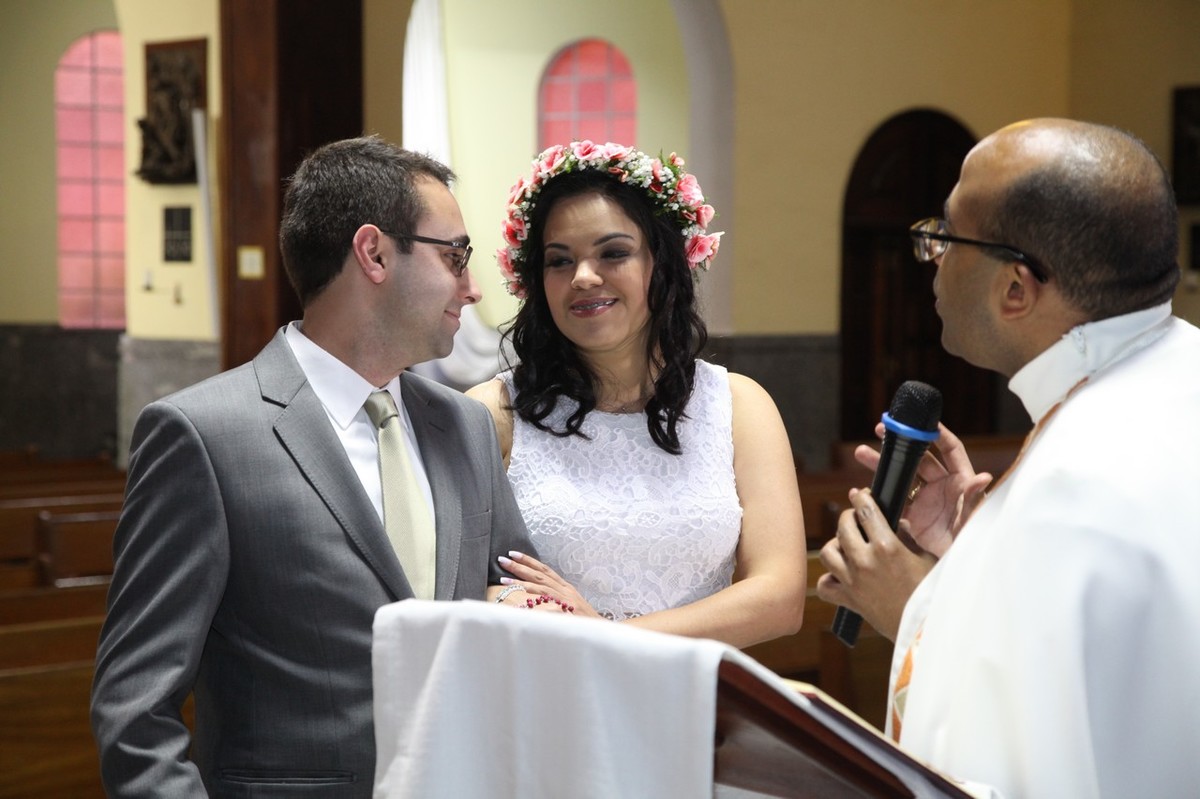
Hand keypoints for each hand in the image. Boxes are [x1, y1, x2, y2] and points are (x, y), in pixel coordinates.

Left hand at [497, 551, 600, 617]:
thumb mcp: (569, 605)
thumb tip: (536, 597)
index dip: (529, 561)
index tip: (513, 553)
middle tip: (502, 560)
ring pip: (540, 587)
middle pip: (539, 575)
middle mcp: (565, 590)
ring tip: (503, 580)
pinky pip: (548, 607)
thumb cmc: (584, 620)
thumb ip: (554, 599)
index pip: (544, 569)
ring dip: (521, 582)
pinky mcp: (568, 612)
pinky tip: (520, 606)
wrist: (603, 630)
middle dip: (520, 566)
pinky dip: (536, 605)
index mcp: (565, 587)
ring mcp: (567, 600)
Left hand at [816, 488, 935, 640]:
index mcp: (887, 547)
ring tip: (846, 545)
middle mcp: (865, 561)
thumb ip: (909, 538)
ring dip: (835, 545)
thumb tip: (899, 524)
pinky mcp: (849, 600)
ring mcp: (853, 581)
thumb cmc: (931, 592)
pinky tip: (839, 576)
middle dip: (848, 516)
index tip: (860, 494)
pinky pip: (824, 586)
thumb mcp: (926, 559)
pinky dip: (828, 579)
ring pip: (827, 553)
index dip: (861, 498)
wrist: (925, 628)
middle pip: (842, 527)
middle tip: (854, 517)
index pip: (866, 511)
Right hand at [854, 422, 991, 557]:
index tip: (922, 421)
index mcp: (960, 481)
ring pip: (903, 477)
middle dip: (900, 444)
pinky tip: (861, 492)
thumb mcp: (974, 521)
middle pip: (919, 458)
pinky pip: (894, 501)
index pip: (950, 449)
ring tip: (861, 453)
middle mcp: (943, 487)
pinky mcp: (914, 518)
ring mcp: (926, 501)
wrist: (959, 569)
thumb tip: (983, 477)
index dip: (938, 433)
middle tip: (880, 430)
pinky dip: (879, 496)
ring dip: (883, 465)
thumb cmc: (975, 543)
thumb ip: (974, 499)